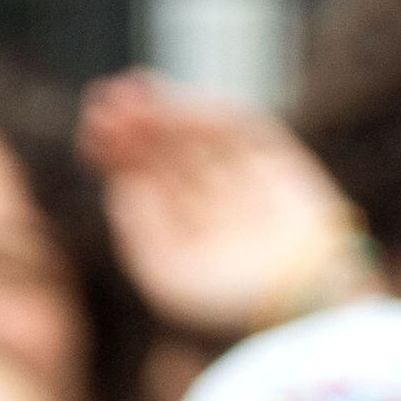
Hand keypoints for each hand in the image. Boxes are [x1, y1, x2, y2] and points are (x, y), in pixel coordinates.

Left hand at [80, 70, 380, 336]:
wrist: (307, 300)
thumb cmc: (234, 303)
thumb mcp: (167, 273)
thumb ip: (141, 229)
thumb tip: (122, 185)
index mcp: (189, 232)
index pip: (147, 180)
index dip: (119, 151)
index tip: (94, 130)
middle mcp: (216, 204)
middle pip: (169, 152)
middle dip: (137, 126)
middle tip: (105, 98)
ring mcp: (250, 182)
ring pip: (201, 135)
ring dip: (167, 112)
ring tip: (133, 98)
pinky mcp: (284, 162)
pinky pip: (245, 129)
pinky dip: (211, 114)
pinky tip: (177, 109)